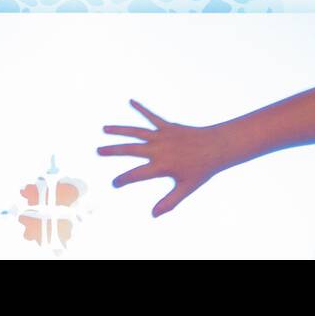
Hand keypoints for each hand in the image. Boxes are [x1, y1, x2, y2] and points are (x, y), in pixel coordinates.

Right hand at [98, 99, 230, 216]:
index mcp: (161, 166)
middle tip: (98, 150)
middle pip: (130, 149)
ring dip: (120, 130)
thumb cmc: (201, 170)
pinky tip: (131, 101)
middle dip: (113, 150)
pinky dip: (142, 109)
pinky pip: (152, 116)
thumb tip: (153, 215)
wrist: (216, 147)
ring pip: (136, 131)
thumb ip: (169, 202)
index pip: (136, 174)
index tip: (114, 184)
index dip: (123, 180)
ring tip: (105, 129)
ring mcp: (162, 136)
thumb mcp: (186, 188)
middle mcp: (158, 149)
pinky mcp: (168, 126)